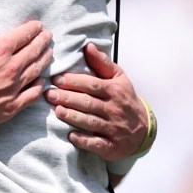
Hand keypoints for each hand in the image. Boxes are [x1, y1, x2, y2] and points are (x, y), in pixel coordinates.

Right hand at [0, 0, 52, 131]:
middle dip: (43, 41)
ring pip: (37, 70)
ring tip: (49, 53)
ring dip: (45, 59)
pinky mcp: (12, 106)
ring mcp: (14, 88)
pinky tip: (42, 81)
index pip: (23, 35)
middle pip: (34, 51)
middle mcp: (11, 68)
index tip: (38, 25)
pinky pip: (33, 94)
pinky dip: (39, 85)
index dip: (33, 28)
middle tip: (48, 35)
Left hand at [44, 44, 146, 160]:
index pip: (93, 85)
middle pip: (89, 103)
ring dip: (73, 117)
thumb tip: (88, 46)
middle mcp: (114, 110)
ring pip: (91, 122)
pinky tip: (70, 136)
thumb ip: (102, 63)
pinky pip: (96, 143)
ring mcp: (113, 129)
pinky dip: (84, 140)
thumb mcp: (118, 78)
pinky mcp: (111, 146)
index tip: (56, 79)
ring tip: (57, 111)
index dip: (74, 82)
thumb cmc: (124, 99)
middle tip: (49, 94)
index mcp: (114, 91)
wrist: (143, 129)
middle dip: (68, 98)